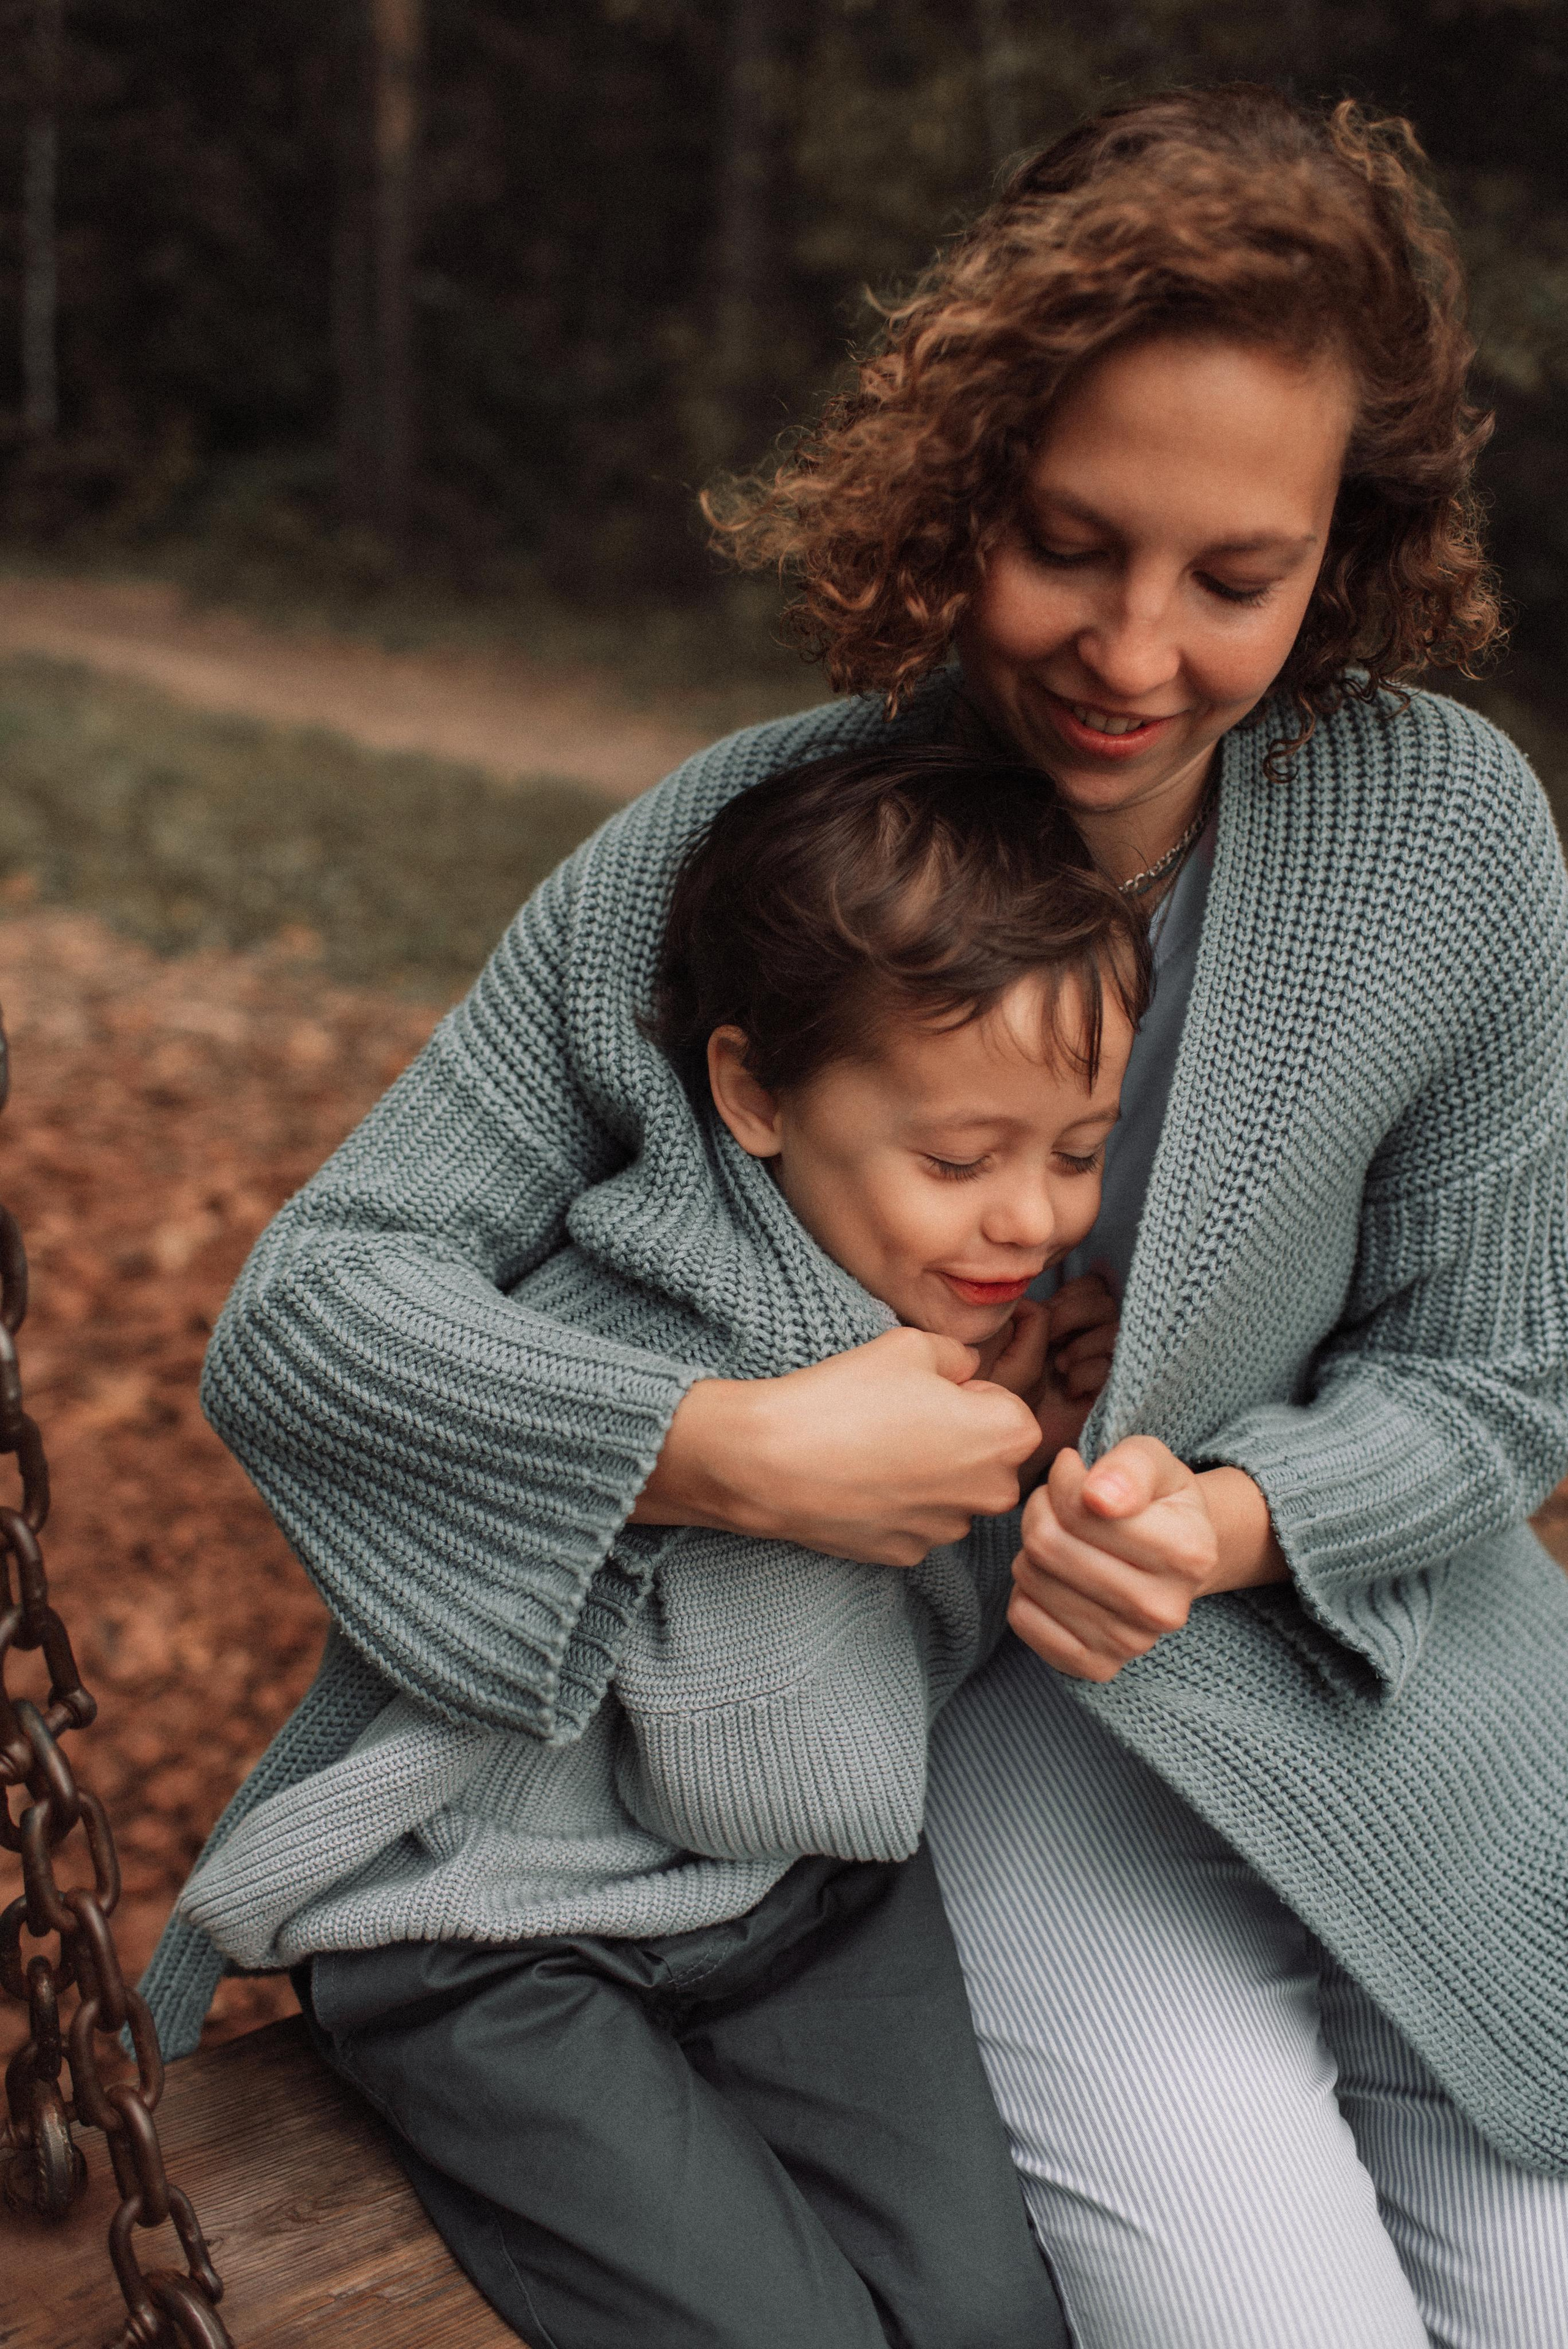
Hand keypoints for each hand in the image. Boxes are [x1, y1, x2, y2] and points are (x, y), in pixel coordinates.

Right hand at [632, 1326, 1042, 1566]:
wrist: (771, 1460)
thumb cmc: (846, 1395)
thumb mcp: (911, 1344)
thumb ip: (959, 1356)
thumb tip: (969, 1370)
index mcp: (1006, 1438)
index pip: (1012, 1410)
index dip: (972, 1394)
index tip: (929, 1391)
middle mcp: (992, 1494)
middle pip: (989, 1458)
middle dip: (959, 1438)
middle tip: (901, 1416)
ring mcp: (948, 1531)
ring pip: (953, 1493)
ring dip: (929, 1473)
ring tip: (873, 1447)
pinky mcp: (907, 1555)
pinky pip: (917, 1521)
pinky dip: (897, 1503)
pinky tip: (858, 1480)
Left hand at [985, 1275, 1119, 1475]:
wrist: (1007, 1442)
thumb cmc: (999, 1395)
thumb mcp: (1005, 1350)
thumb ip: (1025, 1322)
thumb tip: (1037, 1304)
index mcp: (1061, 1321)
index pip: (1090, 1287)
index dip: (1074, 1296)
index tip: (1050, 1316)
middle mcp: (1084, 1339)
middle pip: (1106, 1303)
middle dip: (1079, 1315)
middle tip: (1055, 1340)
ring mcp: (1096, 1364)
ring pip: (1116, 1331)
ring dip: (1087, 1344)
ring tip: (1061, 1366)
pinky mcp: (1105, 1392)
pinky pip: (1114, 1367)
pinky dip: (1091, 1372)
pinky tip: (1070, 1388)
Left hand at [1007, 1437, 1283, 1682]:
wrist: (1170, 1558)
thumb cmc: (1153, 1501)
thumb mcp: (1150, 1461)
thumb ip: (1128, 1467)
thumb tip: (1097, 1497)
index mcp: (1188, 1552)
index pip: (1081, 1509)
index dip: (1061, 1482)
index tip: (1071, 1472)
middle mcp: (1165, 1609)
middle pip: (1049, 1546)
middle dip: (1040, 1512)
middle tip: (1054, 1503)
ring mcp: (1132, 1645)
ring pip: (1032, 1579)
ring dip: (1031, 1548)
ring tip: (1058, 1536)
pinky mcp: (1097, 1667)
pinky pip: (1024, 1619)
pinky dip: (1026, 1589)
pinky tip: (1055, 1576)